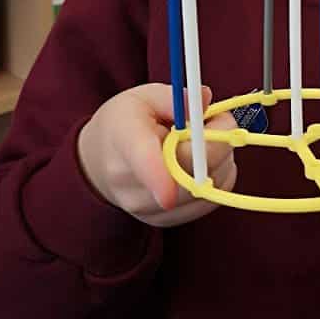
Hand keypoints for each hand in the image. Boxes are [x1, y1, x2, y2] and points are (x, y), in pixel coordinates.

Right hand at [77, 84, 236, 227]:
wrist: (99, 162)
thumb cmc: (125, 124)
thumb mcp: (143, 98)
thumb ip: (176, 98)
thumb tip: (205, 100)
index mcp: (124, 142)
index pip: (143, 162)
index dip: (158, 177)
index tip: (167, 194)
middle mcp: (130, 184)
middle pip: (189, 175)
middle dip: (217, 144)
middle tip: (215, 120)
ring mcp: (147, 208)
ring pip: (206, 189)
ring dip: (220, 161)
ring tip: (200, 143)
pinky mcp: (164, 221)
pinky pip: (208, 203)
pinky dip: (215, 179)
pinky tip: (199, 164)